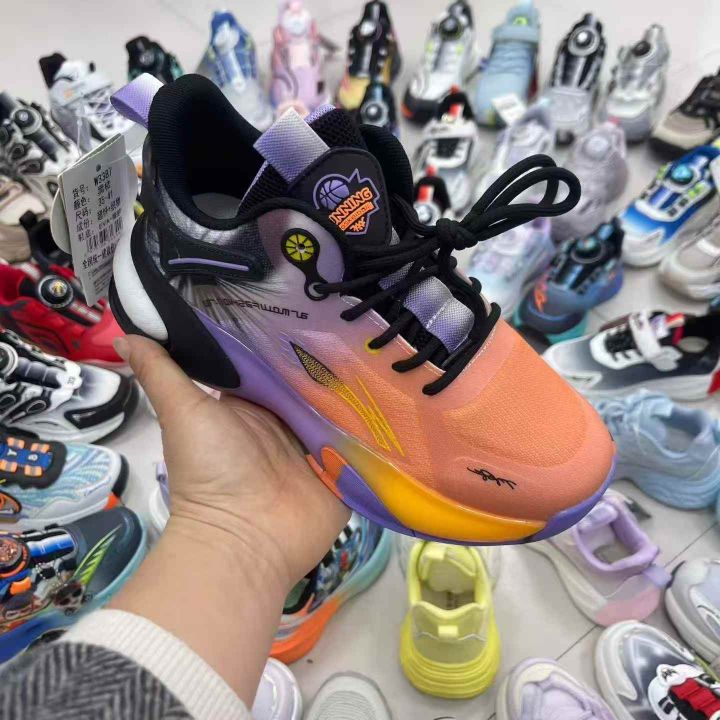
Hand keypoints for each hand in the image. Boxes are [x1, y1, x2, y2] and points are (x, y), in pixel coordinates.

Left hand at [111, 334, 348, 701]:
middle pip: (312, 383)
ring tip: (382, 345)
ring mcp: (318, 445)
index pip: (273, 363)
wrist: (243, 542)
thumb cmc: (210, 474)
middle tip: (357, 315)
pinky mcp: (344, 468)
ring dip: (359, 386)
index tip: (306, 300)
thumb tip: (126, 334)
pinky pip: (364, 439)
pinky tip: (397, 391)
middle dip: (330, 358)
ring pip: (341, 407)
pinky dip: (377, 421)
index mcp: (252, 406)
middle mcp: (286, 422)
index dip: (286, 337)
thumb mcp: (184, 414)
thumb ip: (162, 373)